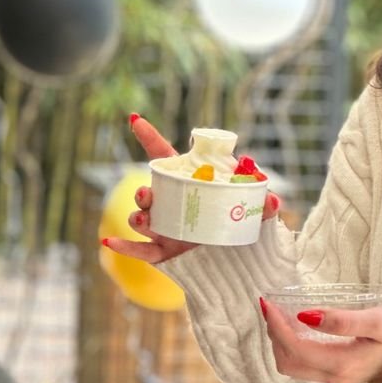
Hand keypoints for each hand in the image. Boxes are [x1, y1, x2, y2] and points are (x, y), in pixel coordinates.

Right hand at [101, 114, 280, 266]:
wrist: (239, 263)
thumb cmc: (240, 226)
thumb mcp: (255, 213)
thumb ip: (264, 204)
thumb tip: (273, 199)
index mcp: (187, 185)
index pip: (164, 157)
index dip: (148, 137)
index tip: (135, 119)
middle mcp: (170, 206)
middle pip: (148, 193)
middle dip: (141, 192)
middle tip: (146, 194)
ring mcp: (164, 230)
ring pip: (142, 221)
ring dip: (137, 217)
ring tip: (142, 218)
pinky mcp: (163, 254)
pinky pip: (140, 251)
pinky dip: (123, 247)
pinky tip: (108, 242)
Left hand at [259, 298, 381, 382]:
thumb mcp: (378, 320)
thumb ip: (342, 320)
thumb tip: (305, 315)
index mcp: (342, 365)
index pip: (294, 347)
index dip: (276, 325)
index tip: (268, 302)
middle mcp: (335, 377)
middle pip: (287, 362)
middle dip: (274, 334)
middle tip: (271, 306)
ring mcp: (337, 379)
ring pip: (294, 366)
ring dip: (281, 342)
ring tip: (280, 314)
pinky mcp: (340, 374)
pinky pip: (305, 365)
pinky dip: (293, 346)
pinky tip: (296, 326)